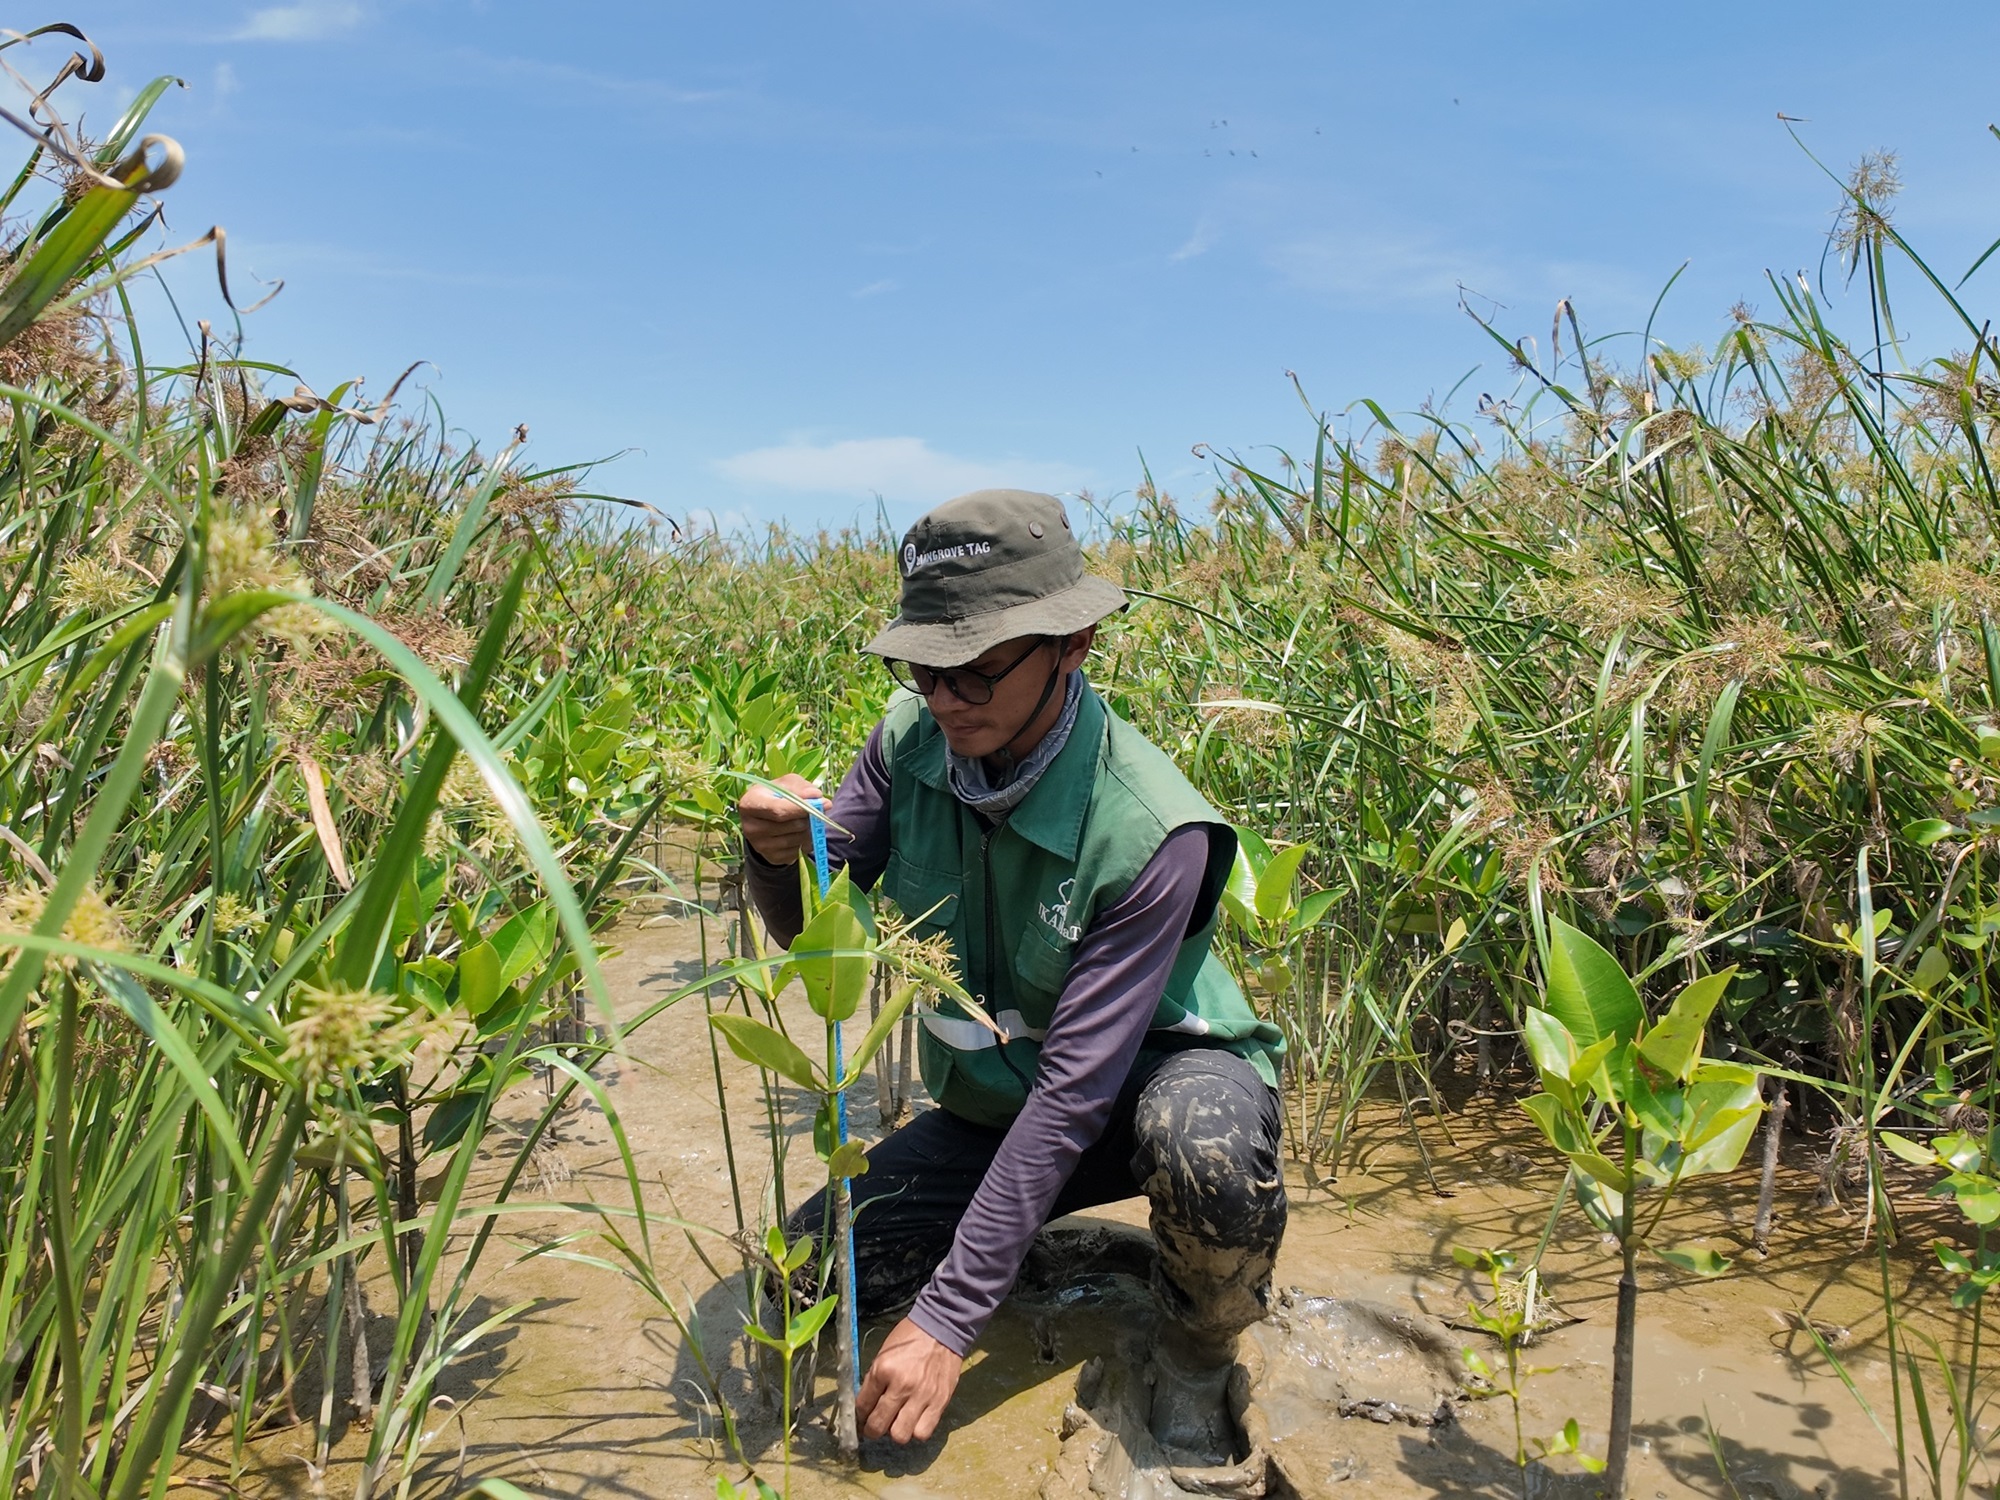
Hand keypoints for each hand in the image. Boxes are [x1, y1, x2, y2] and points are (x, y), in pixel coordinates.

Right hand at [736, 773, 823, 865]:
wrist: (762, 817)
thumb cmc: (775, 795)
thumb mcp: (785, 784)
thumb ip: (801, 787)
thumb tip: (817, 796)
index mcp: (750, 804)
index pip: (780, 810)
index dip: (804, 808)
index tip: (823, 803)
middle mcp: (751, 828)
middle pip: (793, 825)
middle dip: (810, 817)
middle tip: (815, 810)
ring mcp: (761, 846)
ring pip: (799, 839)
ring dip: (810, 829)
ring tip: (805, 820)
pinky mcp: (772, 858)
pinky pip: (799, 851)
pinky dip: (806, 842)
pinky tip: (799, 832)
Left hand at [857, 1317, 960, 1443]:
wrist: (941, 1327)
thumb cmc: (909, 1337)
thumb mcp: (884, 1353)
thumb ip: (875, 1379)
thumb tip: (866, 1404)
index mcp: (883, 1370)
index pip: (862, 1406)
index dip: (859, 1416)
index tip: (861, 1418)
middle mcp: (901, 1386)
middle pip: (878, 1426)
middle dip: (872, 1430)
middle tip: (875, 1426)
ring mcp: (921, 1397)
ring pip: (900, 1435)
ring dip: (896, 1432)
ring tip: (897, 1422)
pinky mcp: (939, 1402)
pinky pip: (923, 1432)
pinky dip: (916, 1430)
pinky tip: (915, 1421)